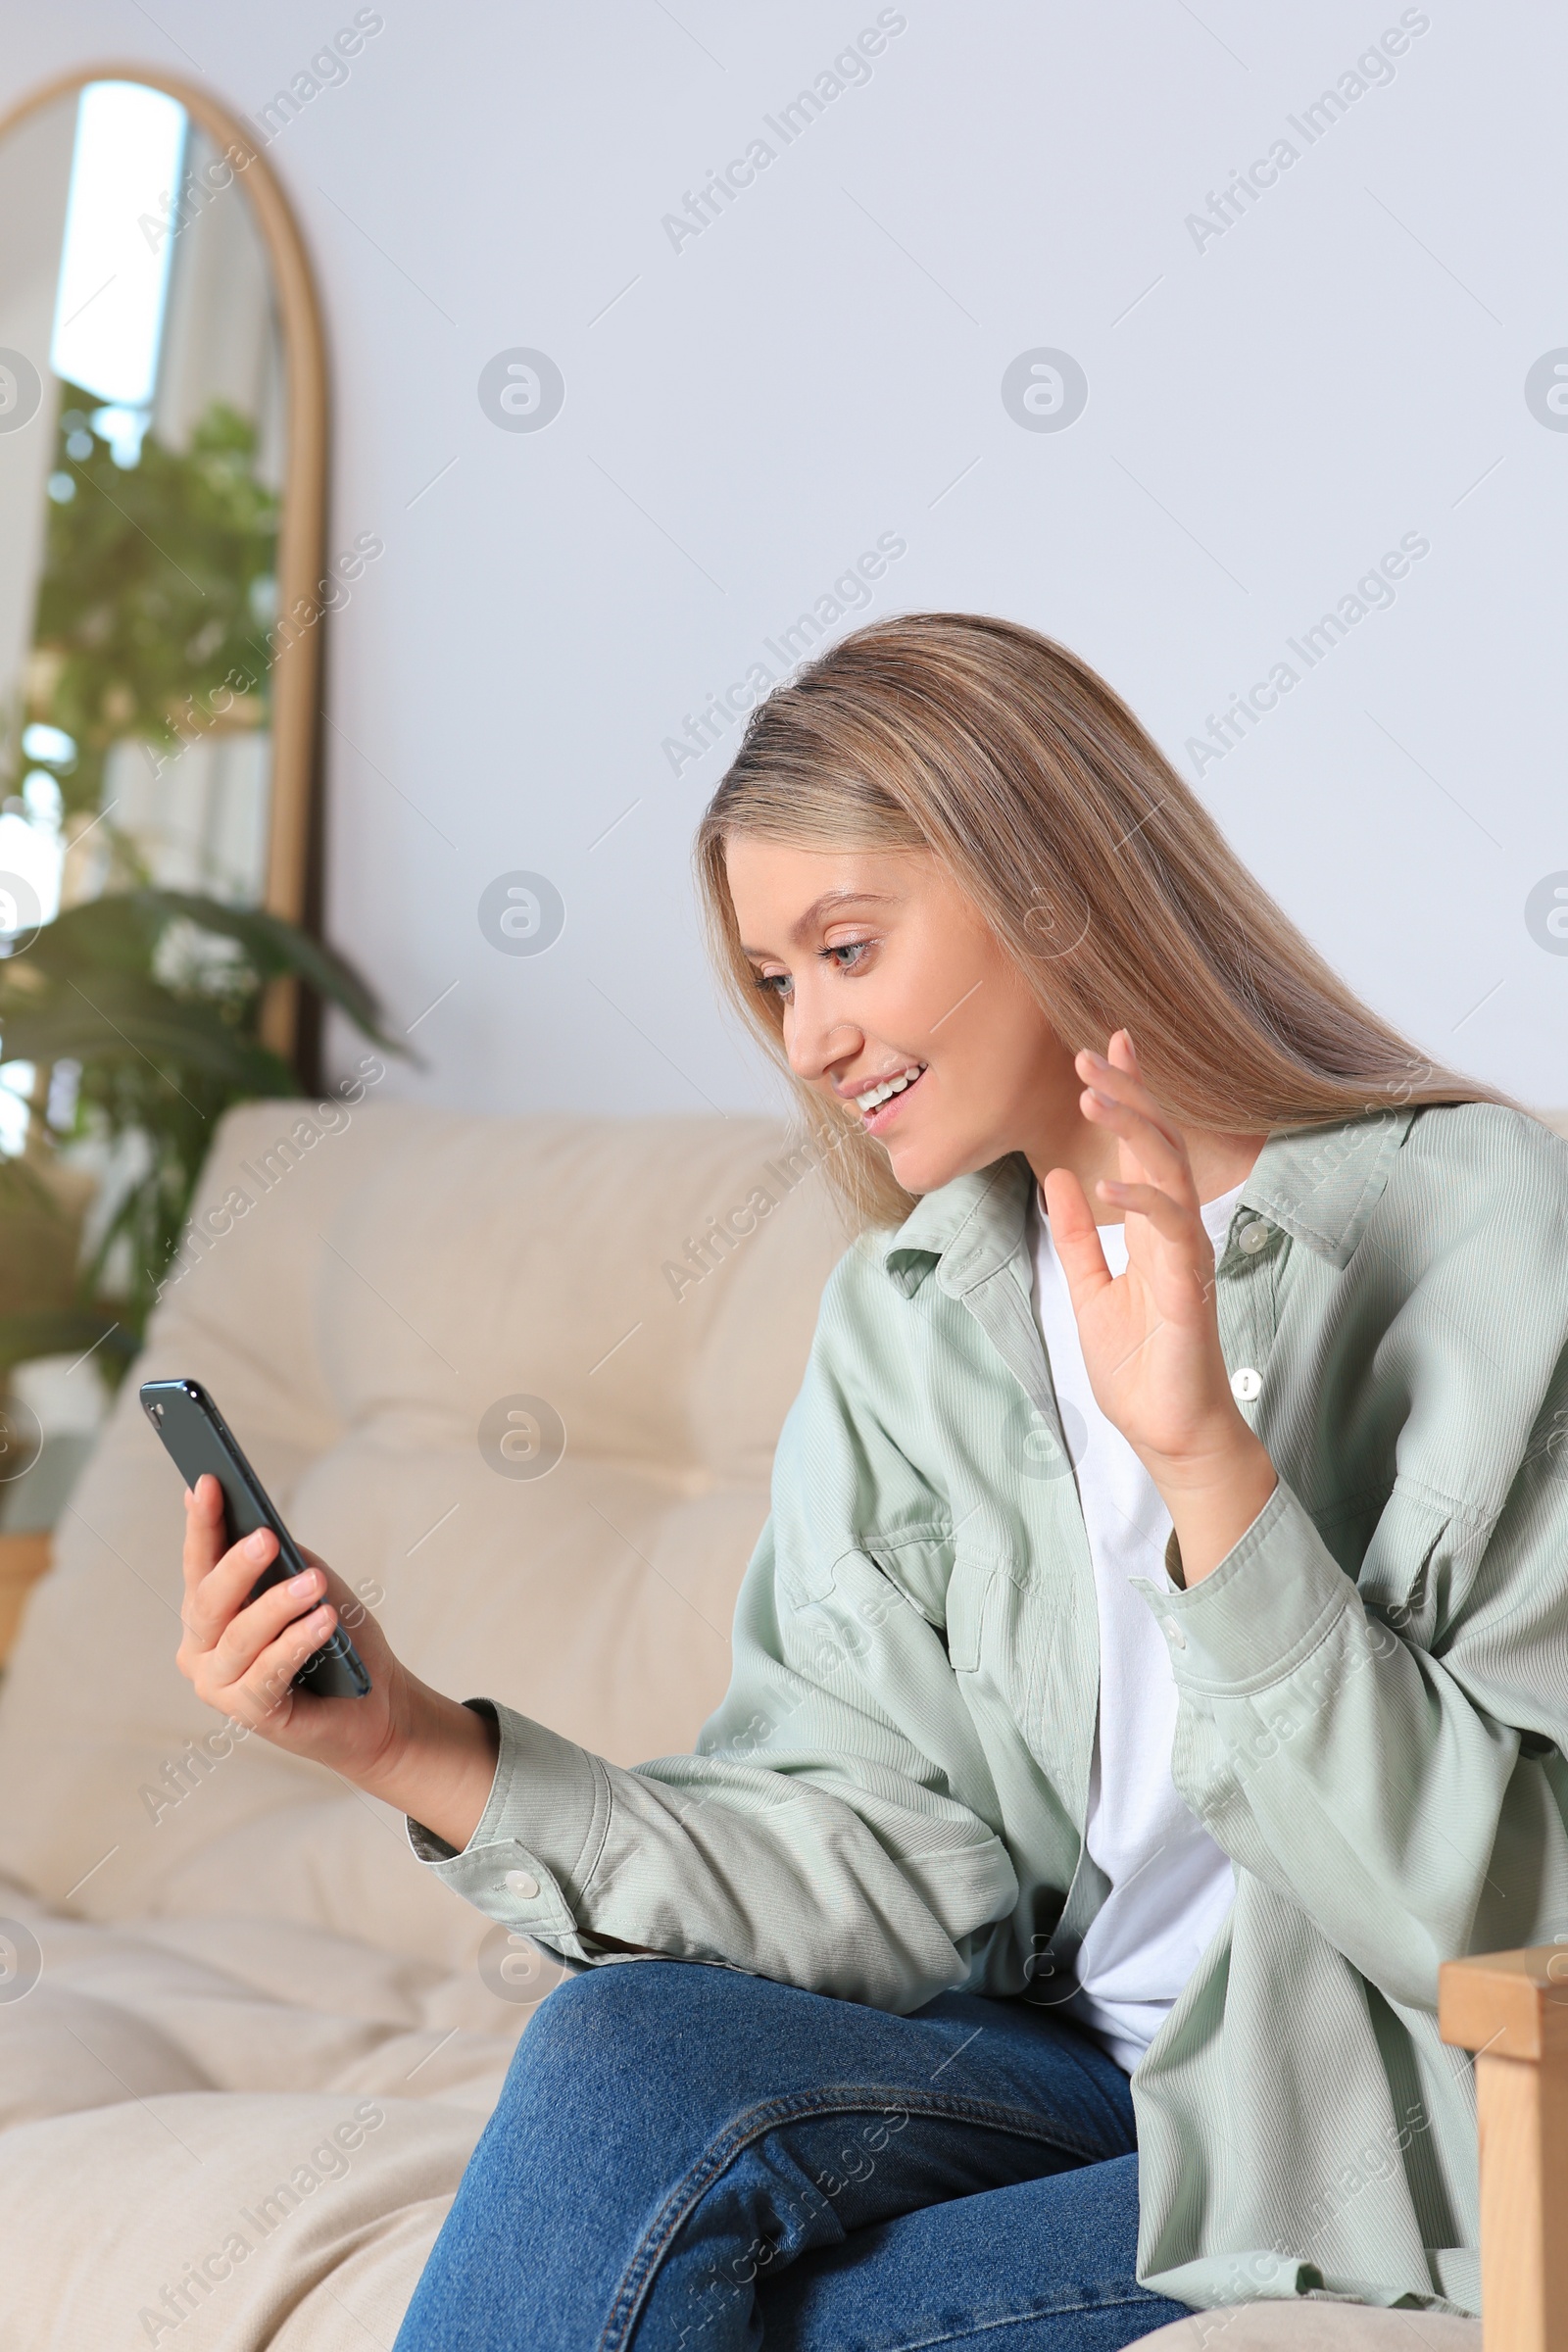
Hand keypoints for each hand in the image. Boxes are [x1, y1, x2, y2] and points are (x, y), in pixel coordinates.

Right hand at [177, 1474, 497, 1843]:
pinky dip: (296, 1643)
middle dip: (237, 1565)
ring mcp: (218, 1685)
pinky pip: (267, 1673)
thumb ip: (282, 1561)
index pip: (200, 1561)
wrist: (374, 1701)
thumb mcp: (310, 1584)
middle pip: (210, 1599)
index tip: (207, 1482)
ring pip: (240, 1636)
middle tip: (265, 1537)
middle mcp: (200, 1648)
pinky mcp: (248, 1713)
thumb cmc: (336, 1637)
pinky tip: (324, 1621)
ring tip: (313, 1583)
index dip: (203, 1522)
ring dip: (279, 1606)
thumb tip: (259, 1526)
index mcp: (208, 1612)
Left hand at [1042, 1032, 1275, 1582]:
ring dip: (1132, 1129)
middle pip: (1160, 1145)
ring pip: (1169, 1172)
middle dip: (1129, 1094)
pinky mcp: (1189, 1289)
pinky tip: (1103, 1182)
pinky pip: (1169, 1232)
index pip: (1142, 1148)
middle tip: (1092, 1051)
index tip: (1104, 1049)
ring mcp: (1187, 1257)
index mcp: (1152, 1231)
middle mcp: (1175, 1234)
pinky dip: (1139, 1201)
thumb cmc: (1138, 1369)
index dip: (1128, 1097)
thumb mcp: (1088, 1291)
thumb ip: (1074, 1238)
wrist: (1167, 1433)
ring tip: (1091, 1094)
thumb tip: (1060, 1179)